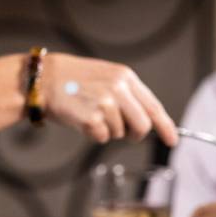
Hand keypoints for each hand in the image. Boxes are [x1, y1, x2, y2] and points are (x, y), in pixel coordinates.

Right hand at [42, 54, 177, 146]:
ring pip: (119, 133)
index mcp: (125, 77)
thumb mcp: (104, 77)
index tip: (172, 139)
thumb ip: (126, 94)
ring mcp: (106, 103)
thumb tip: (142, 120)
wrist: (43, 80)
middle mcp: (119, 88)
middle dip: (134, 135)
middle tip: (124, 135)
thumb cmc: (71, 80)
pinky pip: (102, 137)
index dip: (165, 126)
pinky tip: (81, 120)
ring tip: (90, 115)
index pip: (153, 106)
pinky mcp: (92, 118)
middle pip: (142, 125)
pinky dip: (93, 134)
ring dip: (107, 131)